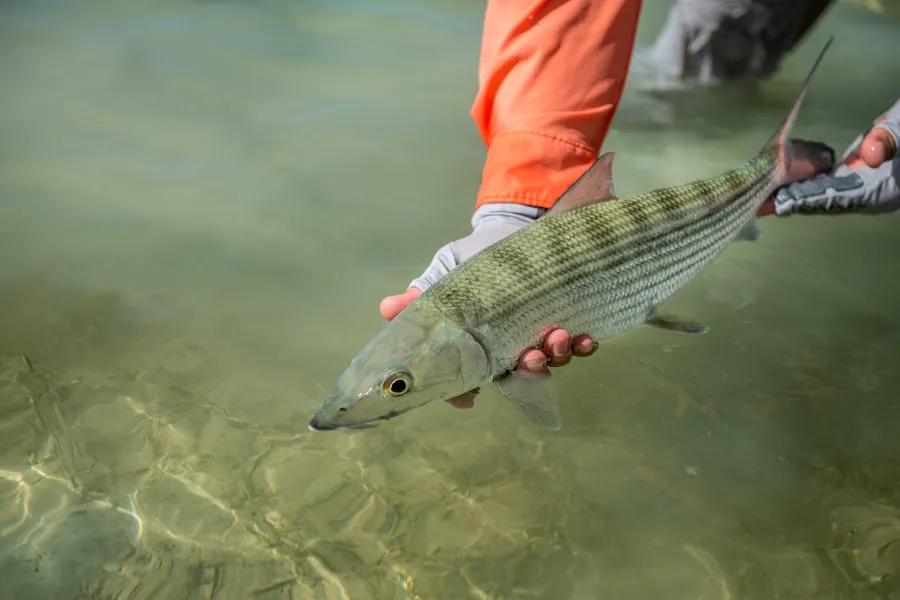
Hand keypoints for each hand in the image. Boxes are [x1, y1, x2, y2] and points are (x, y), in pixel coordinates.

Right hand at [379, 203, 597, 409]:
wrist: (521, 227)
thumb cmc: (480, 256)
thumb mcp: (448, 272)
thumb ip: (426, 294)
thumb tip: (386, 307)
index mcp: (477, 343)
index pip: (466, 378)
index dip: (464, 393)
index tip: (470, 398)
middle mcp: (509, 347)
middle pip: (516, 374)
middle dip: (527, 369)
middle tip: (530, 356)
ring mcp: (540, 337)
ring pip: (549, 361)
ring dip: (556, 355)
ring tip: (557, 335)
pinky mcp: (567, 322)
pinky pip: (578, 345)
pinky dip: (583, 346)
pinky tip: (587, 338)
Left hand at [770, 100, 899, 214]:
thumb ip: (893, 139)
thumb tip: (870, 154)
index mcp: (883, 190)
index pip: (839, 197)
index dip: (809, 200)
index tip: (783, 204)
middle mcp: (869, 192)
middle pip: (823, 200)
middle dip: (792, 202)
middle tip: (759, 205)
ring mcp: (862, 183)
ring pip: (821, 192)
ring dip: (793, 194)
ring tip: (762, 197)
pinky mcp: (857, 172)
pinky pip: (825, 181)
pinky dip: (803, 181)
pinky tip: (781, 181)